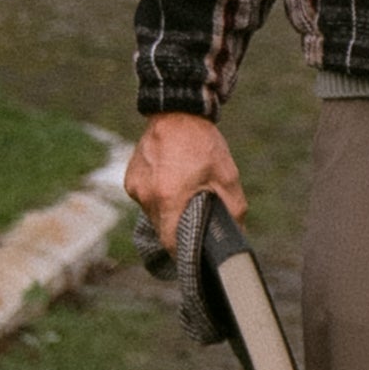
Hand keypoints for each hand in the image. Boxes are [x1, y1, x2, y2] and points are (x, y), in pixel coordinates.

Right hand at [126, 113, 245, 251]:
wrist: (177, 112)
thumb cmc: (204, 146)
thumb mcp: (227, 178)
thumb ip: (233, 211)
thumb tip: (238, 238)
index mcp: (170, 198)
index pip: (170, 243)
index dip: (183, 253)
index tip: (194, 256)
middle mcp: (147, 196)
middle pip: (162, 229)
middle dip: (178, 230)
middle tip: (195, 220)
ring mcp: (136, 188)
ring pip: (153, 214)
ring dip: (168, 211)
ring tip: (184, 192)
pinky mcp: (130, 180)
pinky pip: (145, 199)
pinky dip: (158, 196)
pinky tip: (172, 180)